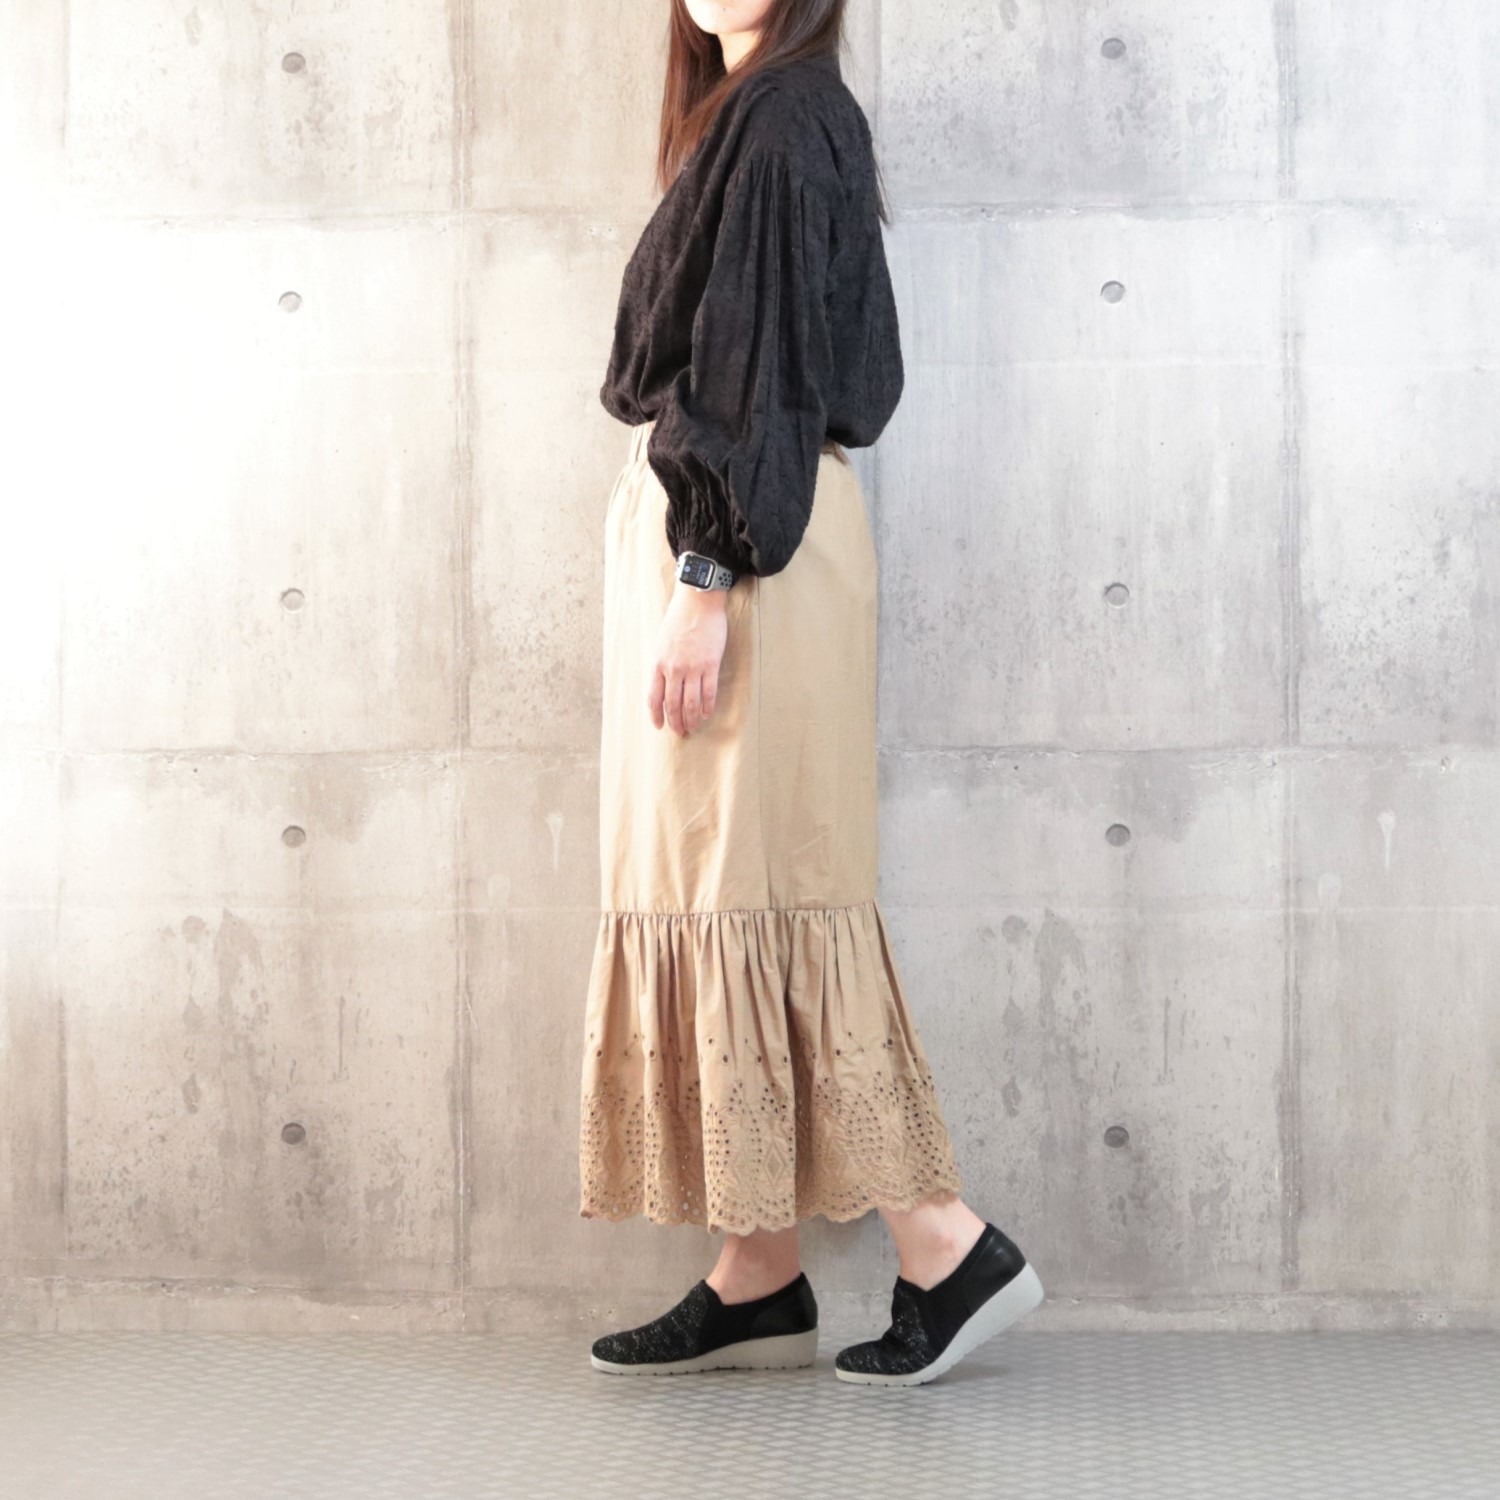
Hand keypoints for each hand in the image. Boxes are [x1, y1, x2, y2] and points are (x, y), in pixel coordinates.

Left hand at [647, 579, 728, 736]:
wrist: (697, 603)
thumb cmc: (678, 620)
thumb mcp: (661, 643)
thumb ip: (661, 664)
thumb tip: (663, 685)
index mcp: (658, 663)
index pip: (654, 698)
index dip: (656, 715)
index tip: (659, 726)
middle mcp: (673, 669)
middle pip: (672, 704)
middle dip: (675, 722)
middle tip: (680, 733)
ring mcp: (692, 668)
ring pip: (690, 702)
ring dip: (691, 719)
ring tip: (693, 728)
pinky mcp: (710, 664)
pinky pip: (708, 692)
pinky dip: (707, 706)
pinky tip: (705, 714)